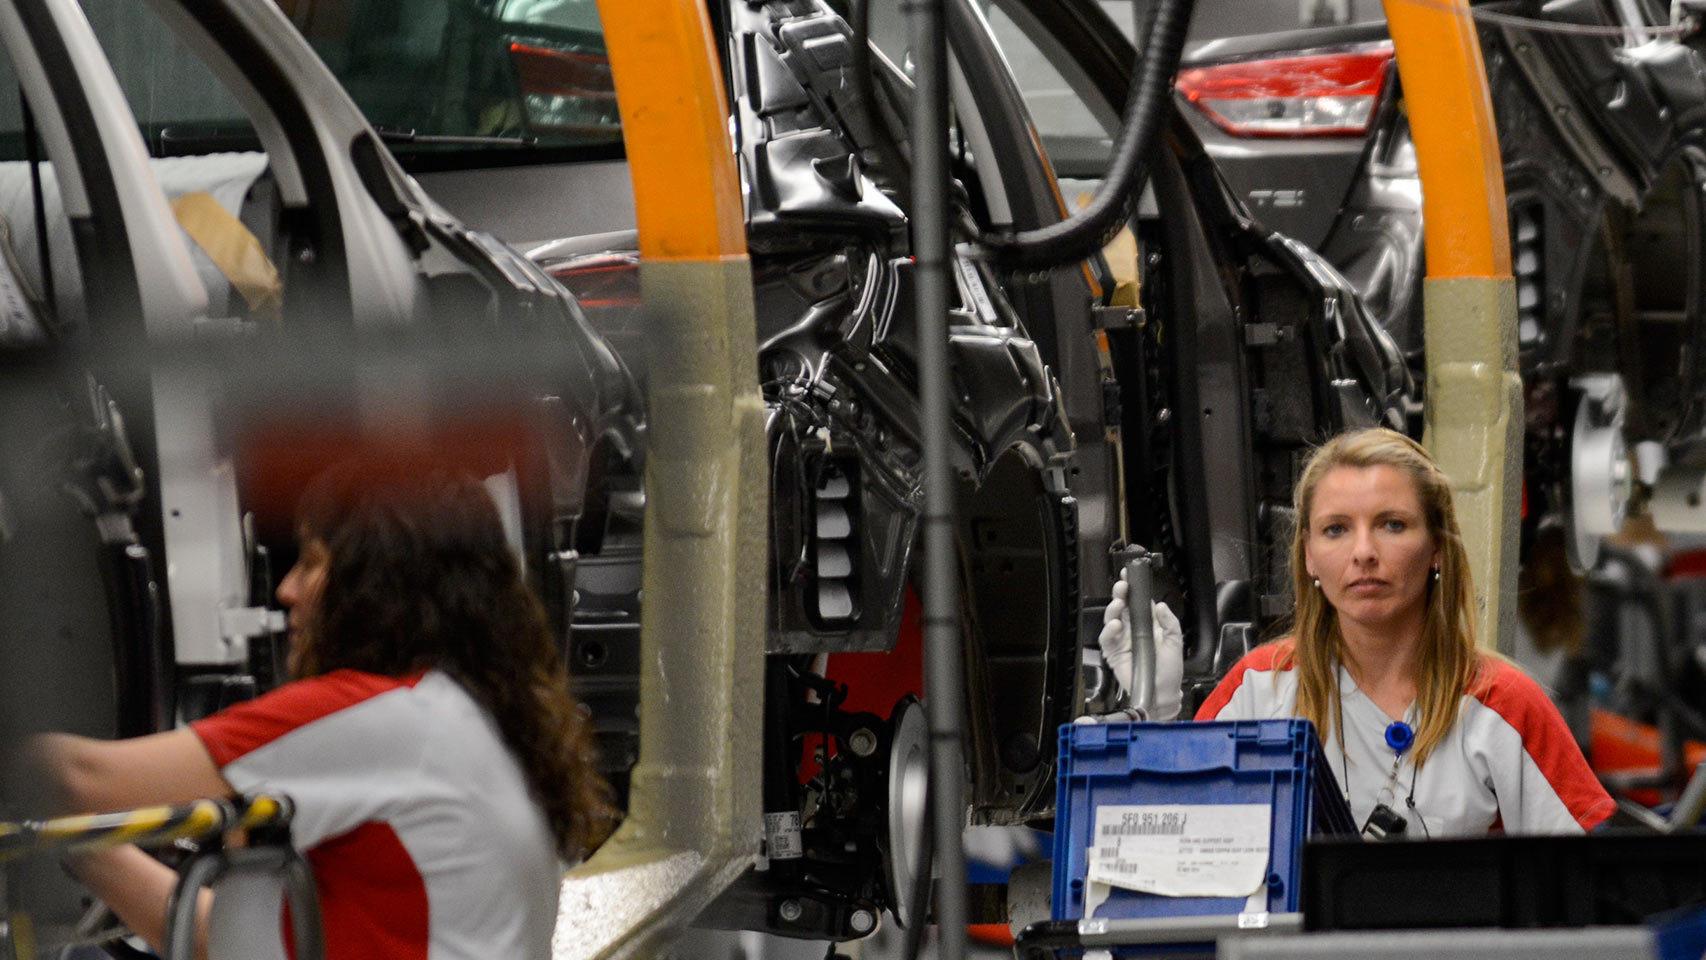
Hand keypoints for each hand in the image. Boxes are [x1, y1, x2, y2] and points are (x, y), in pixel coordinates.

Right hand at [1096, 571, 1184, 720]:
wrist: (1162, 693)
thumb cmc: (1170, 669)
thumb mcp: (1175, 642)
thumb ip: (1170, 622)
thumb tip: (1160, 605)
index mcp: (1147, 624)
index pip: (1137, 602)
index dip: (1133, 589)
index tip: (1130, 575)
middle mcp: (1132, 629)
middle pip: (1122, 607)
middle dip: (1120, 594)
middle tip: (1122, 586)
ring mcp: (1121, 641)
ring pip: (1111, 619)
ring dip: (1113, 609)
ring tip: (1118, 604)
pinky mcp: (1113, 653)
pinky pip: (1107, 639)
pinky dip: (1109, 631)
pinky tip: (1116, 626)